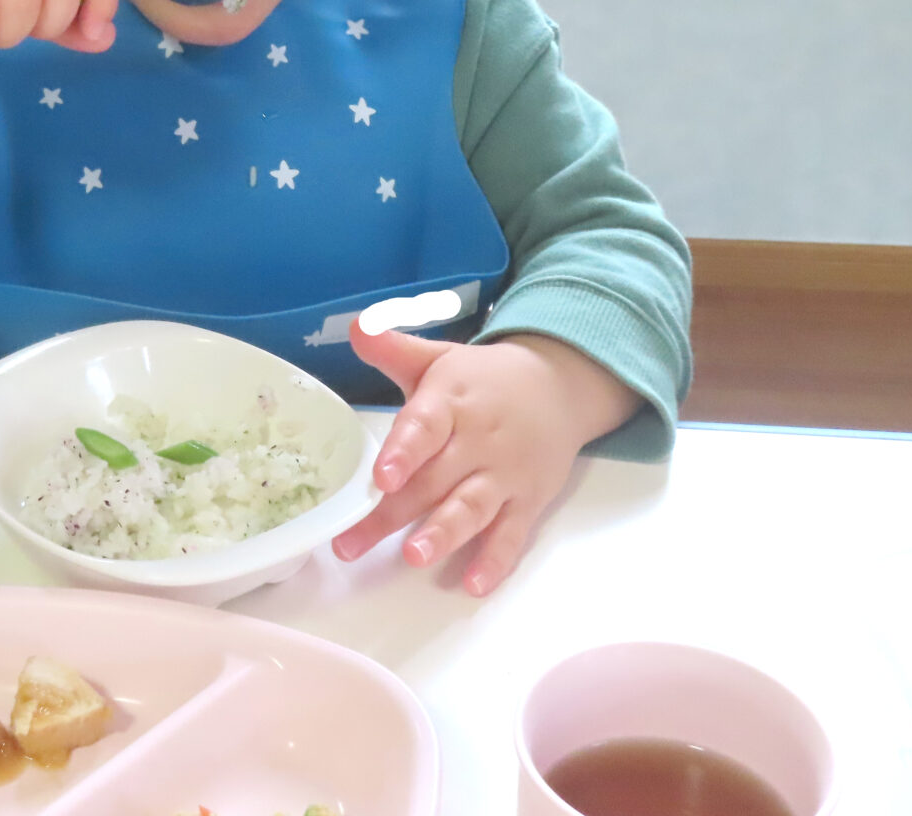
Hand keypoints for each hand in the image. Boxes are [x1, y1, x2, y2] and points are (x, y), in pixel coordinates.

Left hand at [331, 325, 638, 596]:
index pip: (425, 427)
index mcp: (451, 401)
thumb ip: (396, 349)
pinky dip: (496, 559)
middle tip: (350, 545)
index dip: (403, 452)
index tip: (381, 477)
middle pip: (432, 480)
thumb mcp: (440, 358)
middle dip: (391, 515)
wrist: (560, 385)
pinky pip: (512, 533)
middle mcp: (478, 440)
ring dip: (444, 535)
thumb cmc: (483, 377)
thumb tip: (355, 327)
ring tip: (414, 558)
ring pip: (471, 508)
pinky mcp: (528, 499)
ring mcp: (505, 473)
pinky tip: (475, 584)